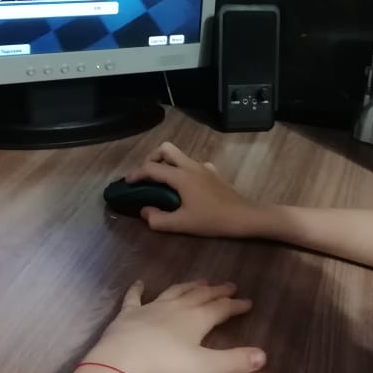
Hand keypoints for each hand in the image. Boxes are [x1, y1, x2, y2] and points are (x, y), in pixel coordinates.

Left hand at [84, 280, 265, 372]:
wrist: (123, 360)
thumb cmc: (166, 365)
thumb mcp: (205, 367)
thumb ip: (234, 361)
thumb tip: (264, 356)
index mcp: (197, 319)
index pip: (221, 309)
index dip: (235, 305)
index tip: (248, 302)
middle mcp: (177, 307)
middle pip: (201, 295)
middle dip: (216, 291)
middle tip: (229, 285)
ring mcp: (151, 307)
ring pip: (175, 292)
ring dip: (188, 285)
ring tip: (200, 280)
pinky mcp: (129, 313)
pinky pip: (135, 297)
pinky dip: (138, 289)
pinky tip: (140, 282)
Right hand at [126, 143, 261, 236]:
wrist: (244, 216)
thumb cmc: (212, 220)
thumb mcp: (182, 224)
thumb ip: (158, 220)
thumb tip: (144, 211)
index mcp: (180, 176)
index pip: (152, 168)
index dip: (136, 174)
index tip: (128, 182)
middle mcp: (191, 166)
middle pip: (166, 149)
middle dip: (152, 158)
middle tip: (147, 175)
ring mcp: (204, 167)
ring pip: (180, 155)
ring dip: (168, 163)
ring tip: (163, 182)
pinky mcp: (214, 173)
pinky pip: (194, 165)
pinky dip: (184, 170)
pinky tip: (187, 187)